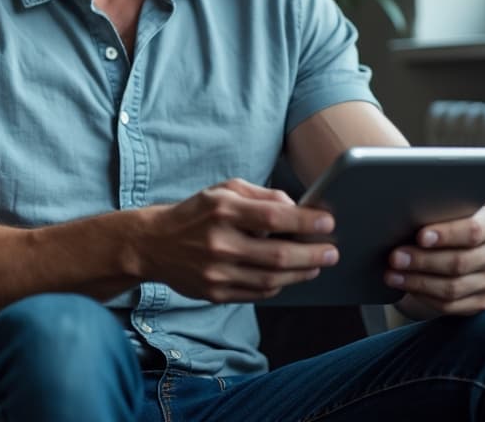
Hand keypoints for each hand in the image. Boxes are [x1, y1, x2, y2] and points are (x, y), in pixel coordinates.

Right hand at [143, 179, 339, 302]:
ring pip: (273, 279)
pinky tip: (289, 275)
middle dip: (313, 254)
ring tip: (316, 265)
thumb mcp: (223, 191)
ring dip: (302, 273)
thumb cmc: (195, 214)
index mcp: (222, 210)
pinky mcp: (215, 293)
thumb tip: (297, 209)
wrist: (152, 244)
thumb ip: (261, 196)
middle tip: (332, 252)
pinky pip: (258, 293)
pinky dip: (279, 284)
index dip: (306, 222)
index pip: (274, 217)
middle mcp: (219, 242)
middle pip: (279, 254)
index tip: (327, 223)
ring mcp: (216, 272)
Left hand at [386, 205, 484, 316]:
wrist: (446, 249)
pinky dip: (423, 296)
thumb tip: (404, 216)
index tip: (420, 237)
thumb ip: (432, 214)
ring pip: (453, 287)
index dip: (446, 235)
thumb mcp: (440, 214)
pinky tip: (405, 286)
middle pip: (460, 262)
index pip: (473, 230)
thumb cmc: (438, 225)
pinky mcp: (482, 302)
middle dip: (423, 260)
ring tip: (392, 275)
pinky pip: (450, 305)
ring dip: (417, 281)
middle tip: (395, 257)